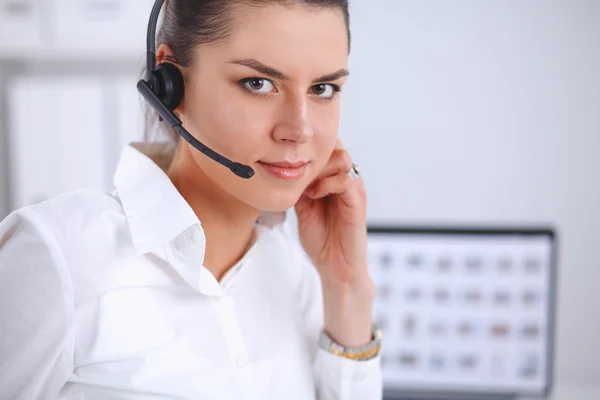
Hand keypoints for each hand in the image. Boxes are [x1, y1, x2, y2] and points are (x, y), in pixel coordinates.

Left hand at [294, 138, 373, 346]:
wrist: (334, 266)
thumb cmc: (321, 239)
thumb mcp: (302, 207)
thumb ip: (298, 187)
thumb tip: (282, 169)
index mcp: (334, 179)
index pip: (326, 148)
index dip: (309, 148)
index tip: (289, 158)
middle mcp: (346, 179)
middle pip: (335, 146)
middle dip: (314, 155)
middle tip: (297, 171)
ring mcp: (354, 189)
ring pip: (341, 158)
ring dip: (320, 167)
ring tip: (306, 187)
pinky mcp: (357, 202)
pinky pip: (346, 180)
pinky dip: (327, 183)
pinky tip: (313, 194)